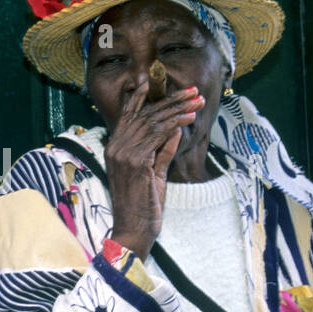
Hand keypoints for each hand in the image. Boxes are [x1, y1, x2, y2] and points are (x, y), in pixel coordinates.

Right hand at [106, 82, 204, 258]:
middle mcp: (115, 147)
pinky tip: (190, 119)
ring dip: (178, 109)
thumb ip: (162, 151)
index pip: (127, 115)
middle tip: (192, 91)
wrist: (134, 229)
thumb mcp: (154, 173)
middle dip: (171, 100)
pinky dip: (176, 124)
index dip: (140, 97)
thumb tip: (175, 129)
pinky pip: (158, 135)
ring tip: (197, 101)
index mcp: (114, 148)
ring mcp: (124, 154)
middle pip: (145, 114)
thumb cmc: (143, 205)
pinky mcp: (136, 162)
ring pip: (153, 121)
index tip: (153, 82)